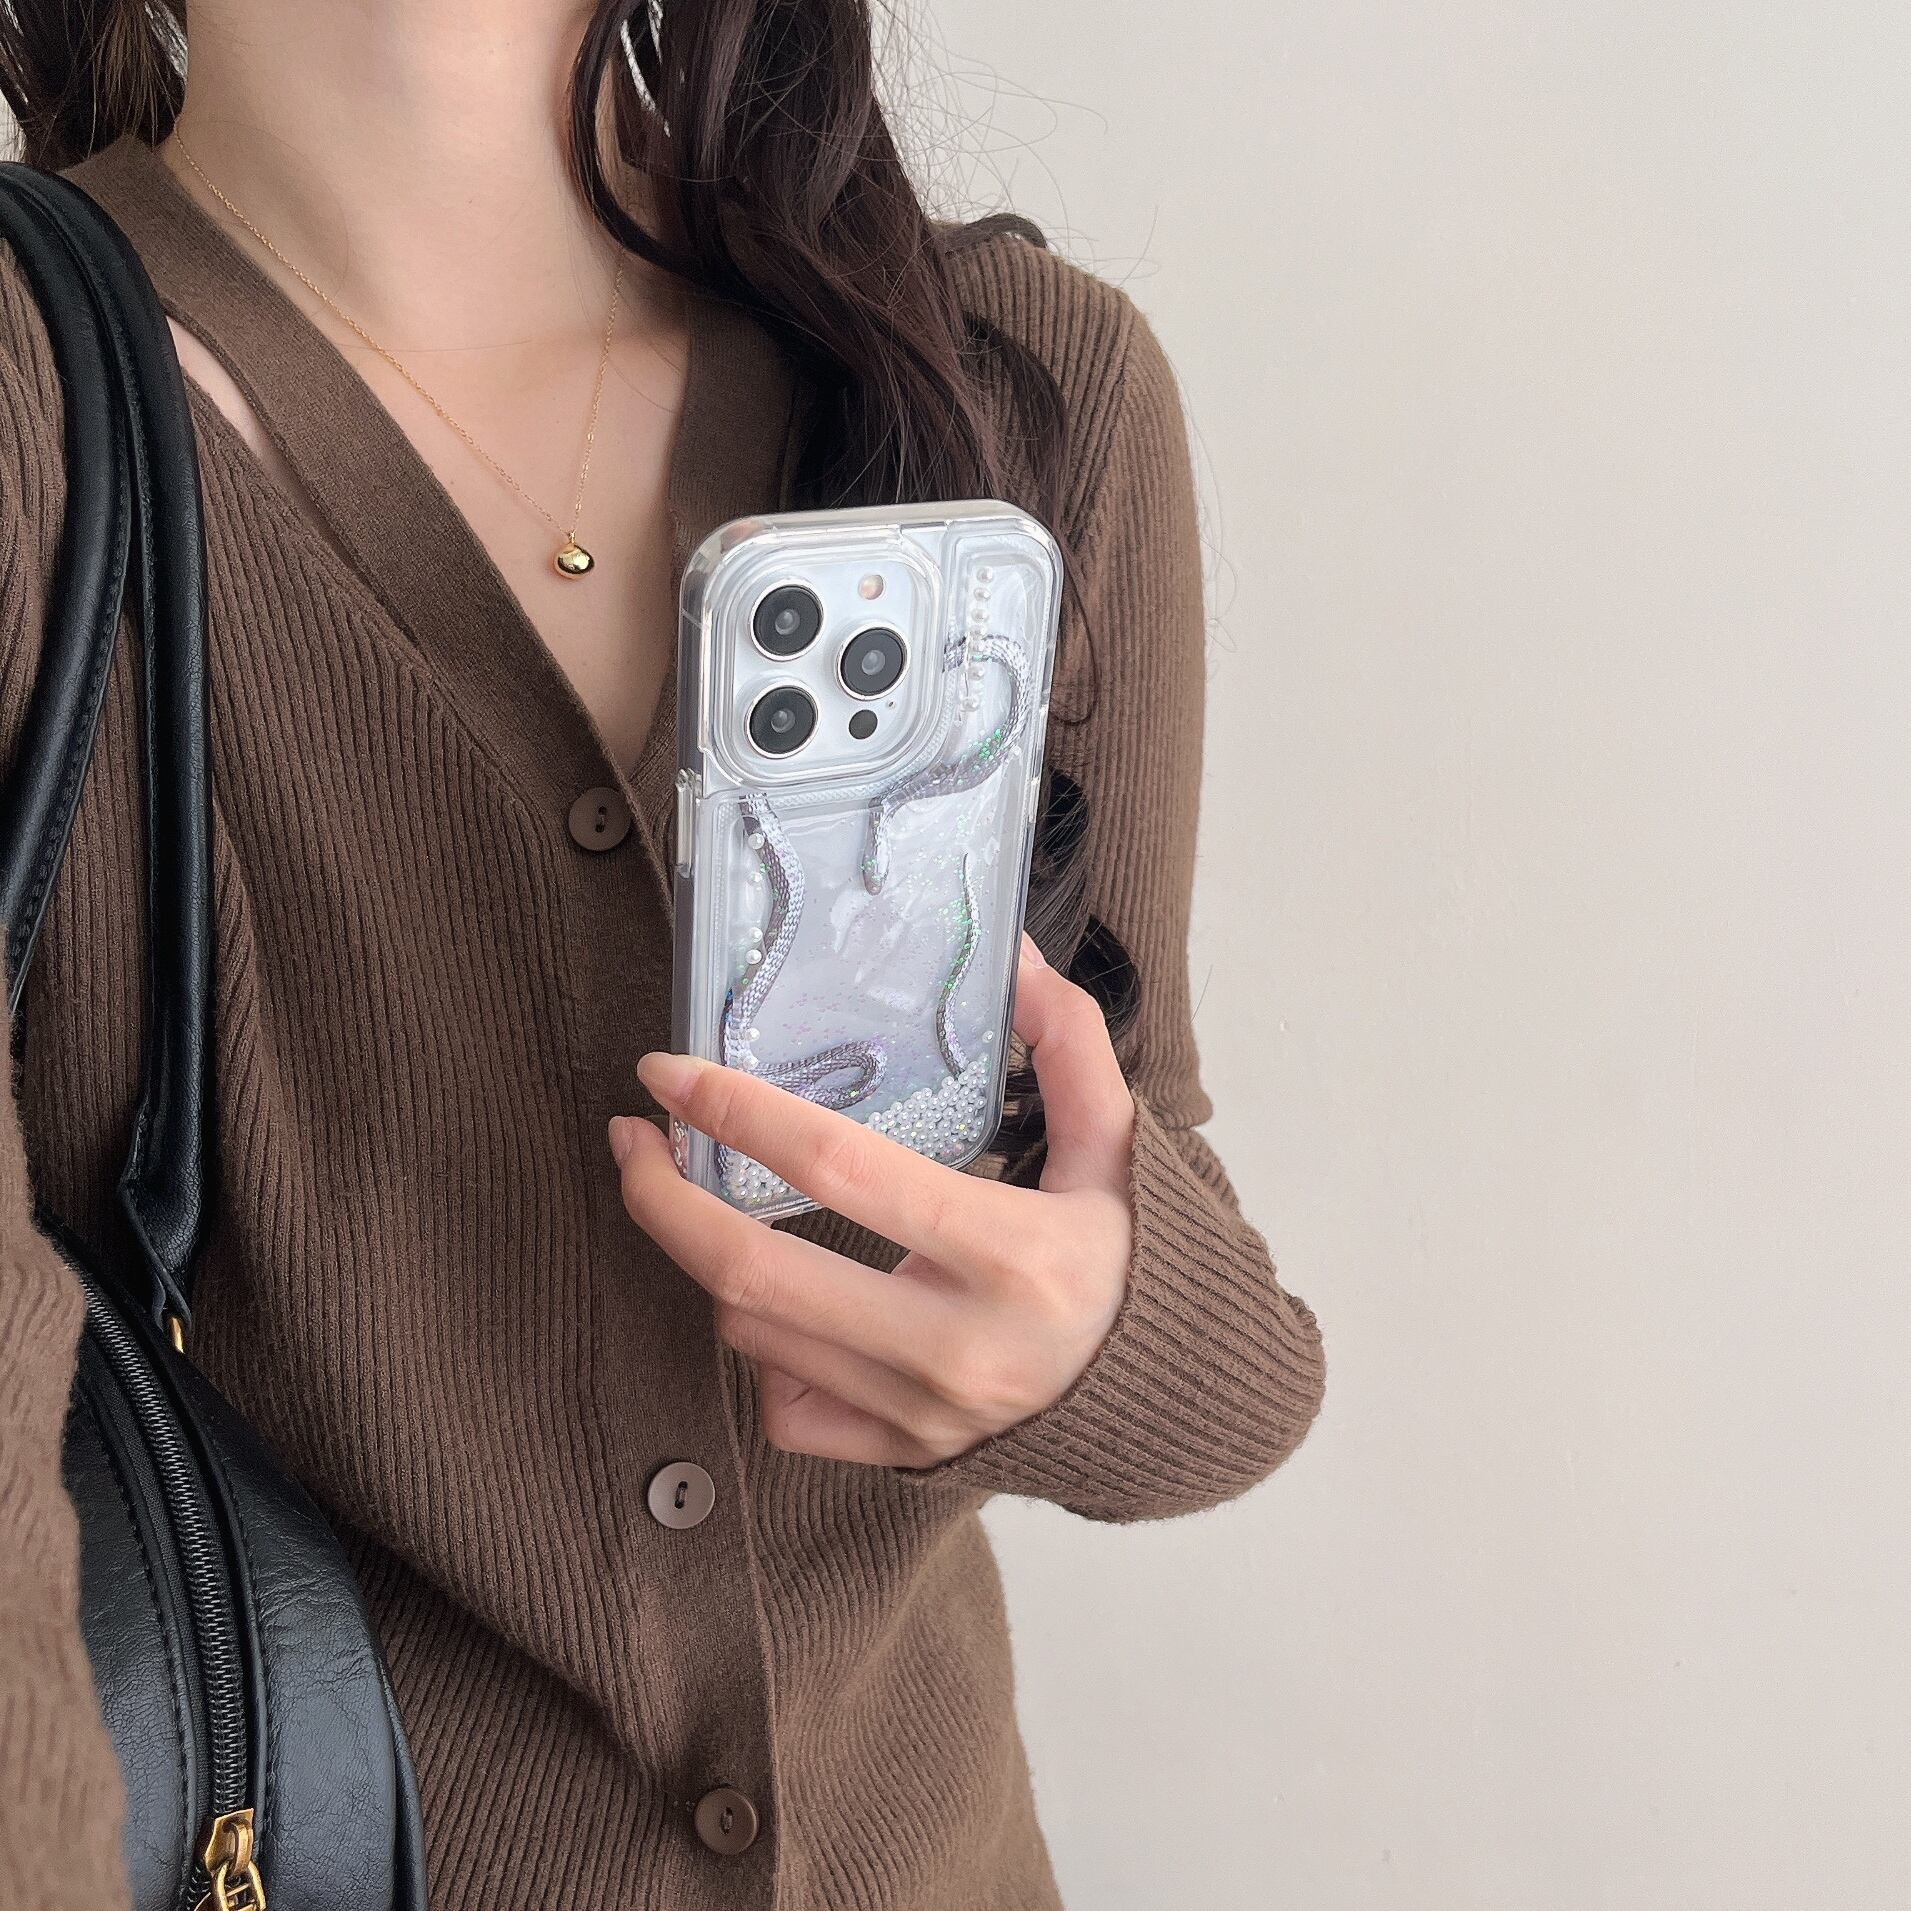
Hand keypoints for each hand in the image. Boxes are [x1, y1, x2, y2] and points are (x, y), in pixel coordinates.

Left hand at [609, 937, 1135, 1467]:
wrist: (1168, 1399)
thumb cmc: (1129, 1257)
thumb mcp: (1117, 1144)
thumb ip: (1068, 1043)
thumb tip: (1009, 953)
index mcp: (1011, 1253)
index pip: (839, 1172)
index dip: (738, 1114)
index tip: (668, 1073)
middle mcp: (956, 1346)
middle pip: (755, 1275)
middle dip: (662, 1200)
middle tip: (632, 1137)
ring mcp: (920, 1411)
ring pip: (752, 1336)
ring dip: (702, 1256)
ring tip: (693, 1191)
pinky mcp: (900, 1454)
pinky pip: (782, 1410)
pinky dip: (757, 1350)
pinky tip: (771, 1298)